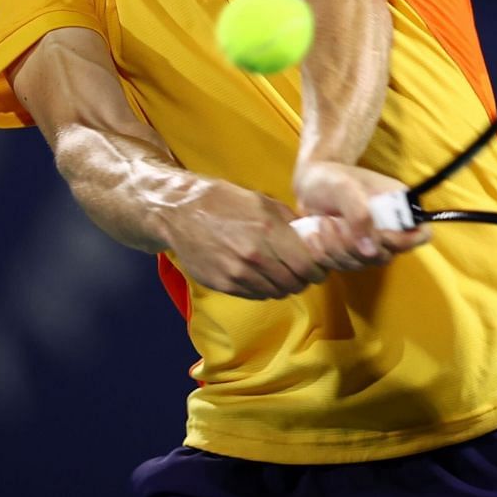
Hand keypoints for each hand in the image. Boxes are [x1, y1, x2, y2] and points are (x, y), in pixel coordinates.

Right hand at [166, 178, 329, 299]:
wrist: (179, 213)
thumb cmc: (222, 201)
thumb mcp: (261, 201)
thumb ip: (290, 221)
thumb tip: (315, 237)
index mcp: (269, 230)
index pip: (308, 266)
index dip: (318, 270)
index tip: (318, 267)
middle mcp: (255, 256)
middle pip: (295, 283)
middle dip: (303, 279)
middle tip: (301, 272)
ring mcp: (238, 274)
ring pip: (277, 292)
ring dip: (283, 286)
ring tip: (279, 273)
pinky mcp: (224, 285)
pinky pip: (256, 295)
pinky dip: (263, 288)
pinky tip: (259, 275)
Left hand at [291, 160, 430, 271]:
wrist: (311, 184)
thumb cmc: (332, 179)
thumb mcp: (344, 188)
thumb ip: (359, 215)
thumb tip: (370, 252)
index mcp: (400, 208)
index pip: (420, 235)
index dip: (402, 241)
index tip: (377, 233)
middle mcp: (389, 231)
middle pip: (385, 256)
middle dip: (353, 242)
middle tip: (335, 220)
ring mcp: (369, 246)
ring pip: (358, 264)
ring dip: (334, 245)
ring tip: (324, 221)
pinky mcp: (348, 255)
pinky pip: (337, 266)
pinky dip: (321, 251)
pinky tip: (314, 234)